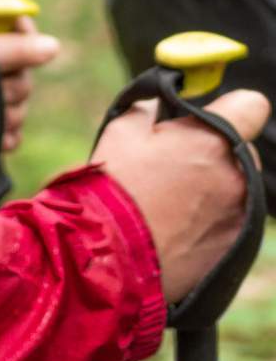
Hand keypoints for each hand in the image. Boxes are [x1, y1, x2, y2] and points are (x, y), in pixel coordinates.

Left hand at [0, 17, 59, 150]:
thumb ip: (11, 49)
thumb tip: (52, 46)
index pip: (11, 28)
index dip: (24, 39)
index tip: (24, 52)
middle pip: (21, 71)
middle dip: (13, 88)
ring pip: (19, 102)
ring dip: (10, 115)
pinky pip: (10, 127)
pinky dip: (7, 135)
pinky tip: (0, 141)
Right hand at [91, 90, 268, 304]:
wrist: (109, 257)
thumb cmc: (112, 189)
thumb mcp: (121, 131)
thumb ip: (151, 109)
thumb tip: (160, 103)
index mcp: (212, 140)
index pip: (251, 105)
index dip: (230, 106)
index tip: (204, 118)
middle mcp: (239, 174)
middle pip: (241, 148)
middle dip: (213, 153)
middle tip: (172, 166)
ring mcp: (243, 213)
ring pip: (238, 184)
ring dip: (214, 187)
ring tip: (171, 202)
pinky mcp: (239, 244)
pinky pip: (232, 218)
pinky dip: (212, 218)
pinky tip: (177, 226)